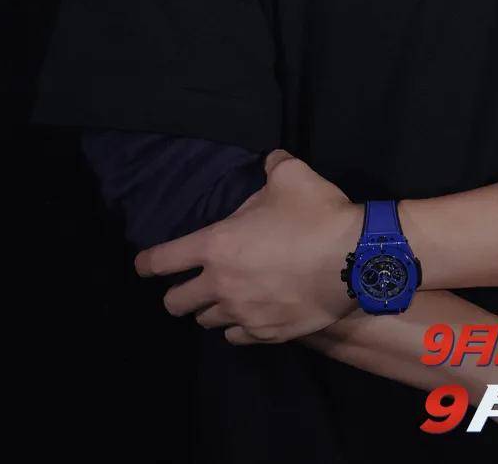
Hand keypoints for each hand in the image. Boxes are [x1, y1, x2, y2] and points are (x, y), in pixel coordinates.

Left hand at [133, 147, 362, 345]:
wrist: (354, 260)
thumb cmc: (316, 214)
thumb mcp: (291, 175)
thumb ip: (272, 165)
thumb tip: (270, 161)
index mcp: (217, 244)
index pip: (162, 260)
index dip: (146, 263)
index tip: (143, 266)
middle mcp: (221, 284)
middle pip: (176, 303)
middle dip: (178, 293)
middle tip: (191, 283)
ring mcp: (243, 313)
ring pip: (206, 322)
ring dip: (210, 309)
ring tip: (225, 297)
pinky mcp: (266, 334)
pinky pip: (236, 337)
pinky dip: (237, 327)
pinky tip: (248, 315)